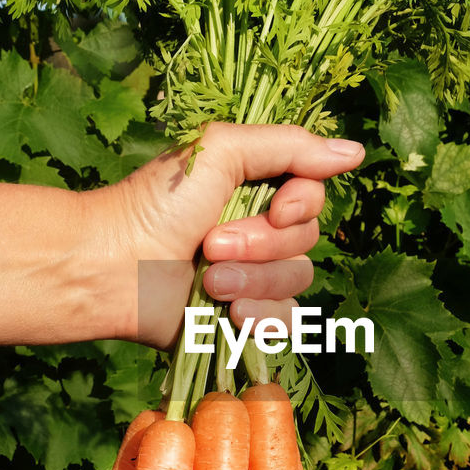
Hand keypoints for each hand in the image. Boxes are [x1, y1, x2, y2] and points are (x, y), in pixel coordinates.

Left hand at [94, 123, 364, 348]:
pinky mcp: (240, 318)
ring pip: (297, 282)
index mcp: (255, 189)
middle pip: (308, 240)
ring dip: (252, 281)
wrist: (114, 268)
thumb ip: (290, 147)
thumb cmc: (157, 203)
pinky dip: (260, 319)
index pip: (314, 197)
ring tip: (206, 282)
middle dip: (263, 245)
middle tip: (210, 244)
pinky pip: (285, 322)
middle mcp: (258, 231)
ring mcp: (250, 276)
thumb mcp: (222, 151)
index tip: (273, 208)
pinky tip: (228, 315)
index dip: (301, 204)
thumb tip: (355, 152)